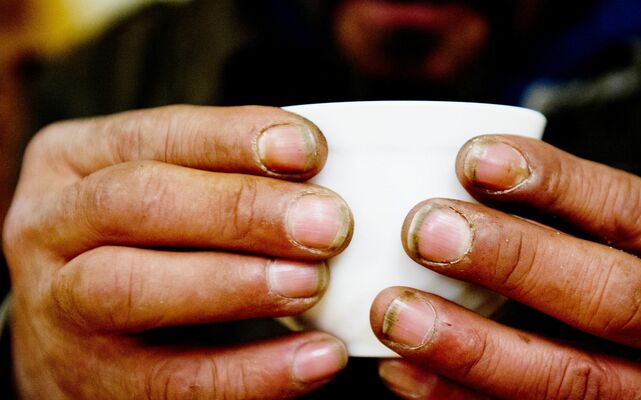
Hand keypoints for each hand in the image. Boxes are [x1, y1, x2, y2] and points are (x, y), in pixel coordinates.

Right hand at [3, 106, 352, 398]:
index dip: (233, 139)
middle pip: (138, 202)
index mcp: (73, 160)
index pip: (157, 135)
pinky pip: (174, 382)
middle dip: (242, 210)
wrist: (73, 336)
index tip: (310, 149)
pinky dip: (254, 373)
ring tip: (313, 283)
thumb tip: (327, 177)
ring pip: (135, 289)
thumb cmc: (143, 243)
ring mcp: (58, 308)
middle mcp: (50, 227)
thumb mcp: (162, 190)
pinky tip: (317, 359)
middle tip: (329, 225)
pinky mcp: (89, 382)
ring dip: (238, 284)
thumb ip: (224, 177)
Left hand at [370, 135, 640, 398]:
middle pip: (611, 300)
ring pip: (571, 382)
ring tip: (397, 313)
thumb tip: (464, 179)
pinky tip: (406, 374)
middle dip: (511, 263)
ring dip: (471, 348)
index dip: (553, 183)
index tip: (471, 158)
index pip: (637, 212)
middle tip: (425, 232)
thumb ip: (585, 216)